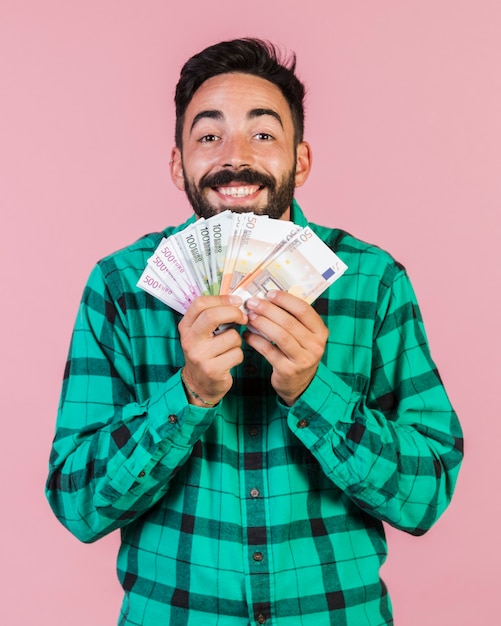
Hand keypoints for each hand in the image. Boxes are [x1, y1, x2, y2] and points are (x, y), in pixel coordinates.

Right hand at [178, 295, 247, 406]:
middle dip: (234, 313)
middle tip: (243, 318)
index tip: (236, 301)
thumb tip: (236, 300)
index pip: (200, 303)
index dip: (222, 299)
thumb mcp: (201, 334)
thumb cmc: (205, 353)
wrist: (199, 385)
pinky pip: (237, 354)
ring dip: (237, 341)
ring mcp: (200, 356)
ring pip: (232, 337)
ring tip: (229, 348)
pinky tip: (229, 360)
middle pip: (213, 316)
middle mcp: (190, 340)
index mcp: (186, 327)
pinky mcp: (212, 370)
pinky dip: (238, 356)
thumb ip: (212, 317)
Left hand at [243, 291, 327, 405]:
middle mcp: (315, 345)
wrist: (300, 384)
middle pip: (289, 322)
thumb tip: (268, 298)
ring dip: (261, 323)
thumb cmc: (298, 353)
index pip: (304, 310)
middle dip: (268, 310)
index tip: (269, 293)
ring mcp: (303, 359)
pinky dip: (256, 341)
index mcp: (320, 332)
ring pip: (279, 336)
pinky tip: (247, 335)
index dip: (285, 299)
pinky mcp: (288, 370)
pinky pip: (269, 351)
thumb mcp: (304, 336)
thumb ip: (293, 319)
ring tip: (249, 317)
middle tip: (252, 303)